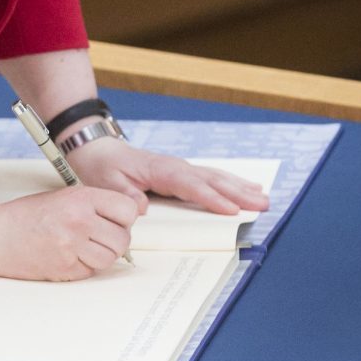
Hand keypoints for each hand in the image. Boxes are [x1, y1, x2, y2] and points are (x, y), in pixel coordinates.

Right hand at [0, 186, 137, 281]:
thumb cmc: (27, 215)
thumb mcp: (63, 197)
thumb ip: (94, 204)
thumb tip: (127, 218)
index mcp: (80, 198)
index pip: (128, 210)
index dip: (124, 218)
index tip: (115, 220)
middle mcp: (78, 220)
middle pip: (122, 239)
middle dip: (115, 240)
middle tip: (98, 237)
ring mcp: (71, 246)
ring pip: (109, 259)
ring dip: (101, 256)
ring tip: (82, 247)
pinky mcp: (64, 269)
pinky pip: (90, 272)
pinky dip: (84, 267)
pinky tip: (67, 256)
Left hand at [66, 138, 269, 215]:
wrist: (97, 150)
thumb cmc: (102, 167)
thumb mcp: (106, 182)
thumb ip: (125, 194)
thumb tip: (142, 208)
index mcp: (159, 170)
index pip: (189, 185)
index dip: (211, 198)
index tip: (232, 210)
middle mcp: (174, 167)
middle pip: (211, 180)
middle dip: (238, 192)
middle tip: (262, 204)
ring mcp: (180, 168)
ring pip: (215, 177)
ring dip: (240, 187)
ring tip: (263, 197)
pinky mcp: (181, 173)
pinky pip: (210, 177)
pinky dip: (231, 182)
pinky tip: (247, 186)